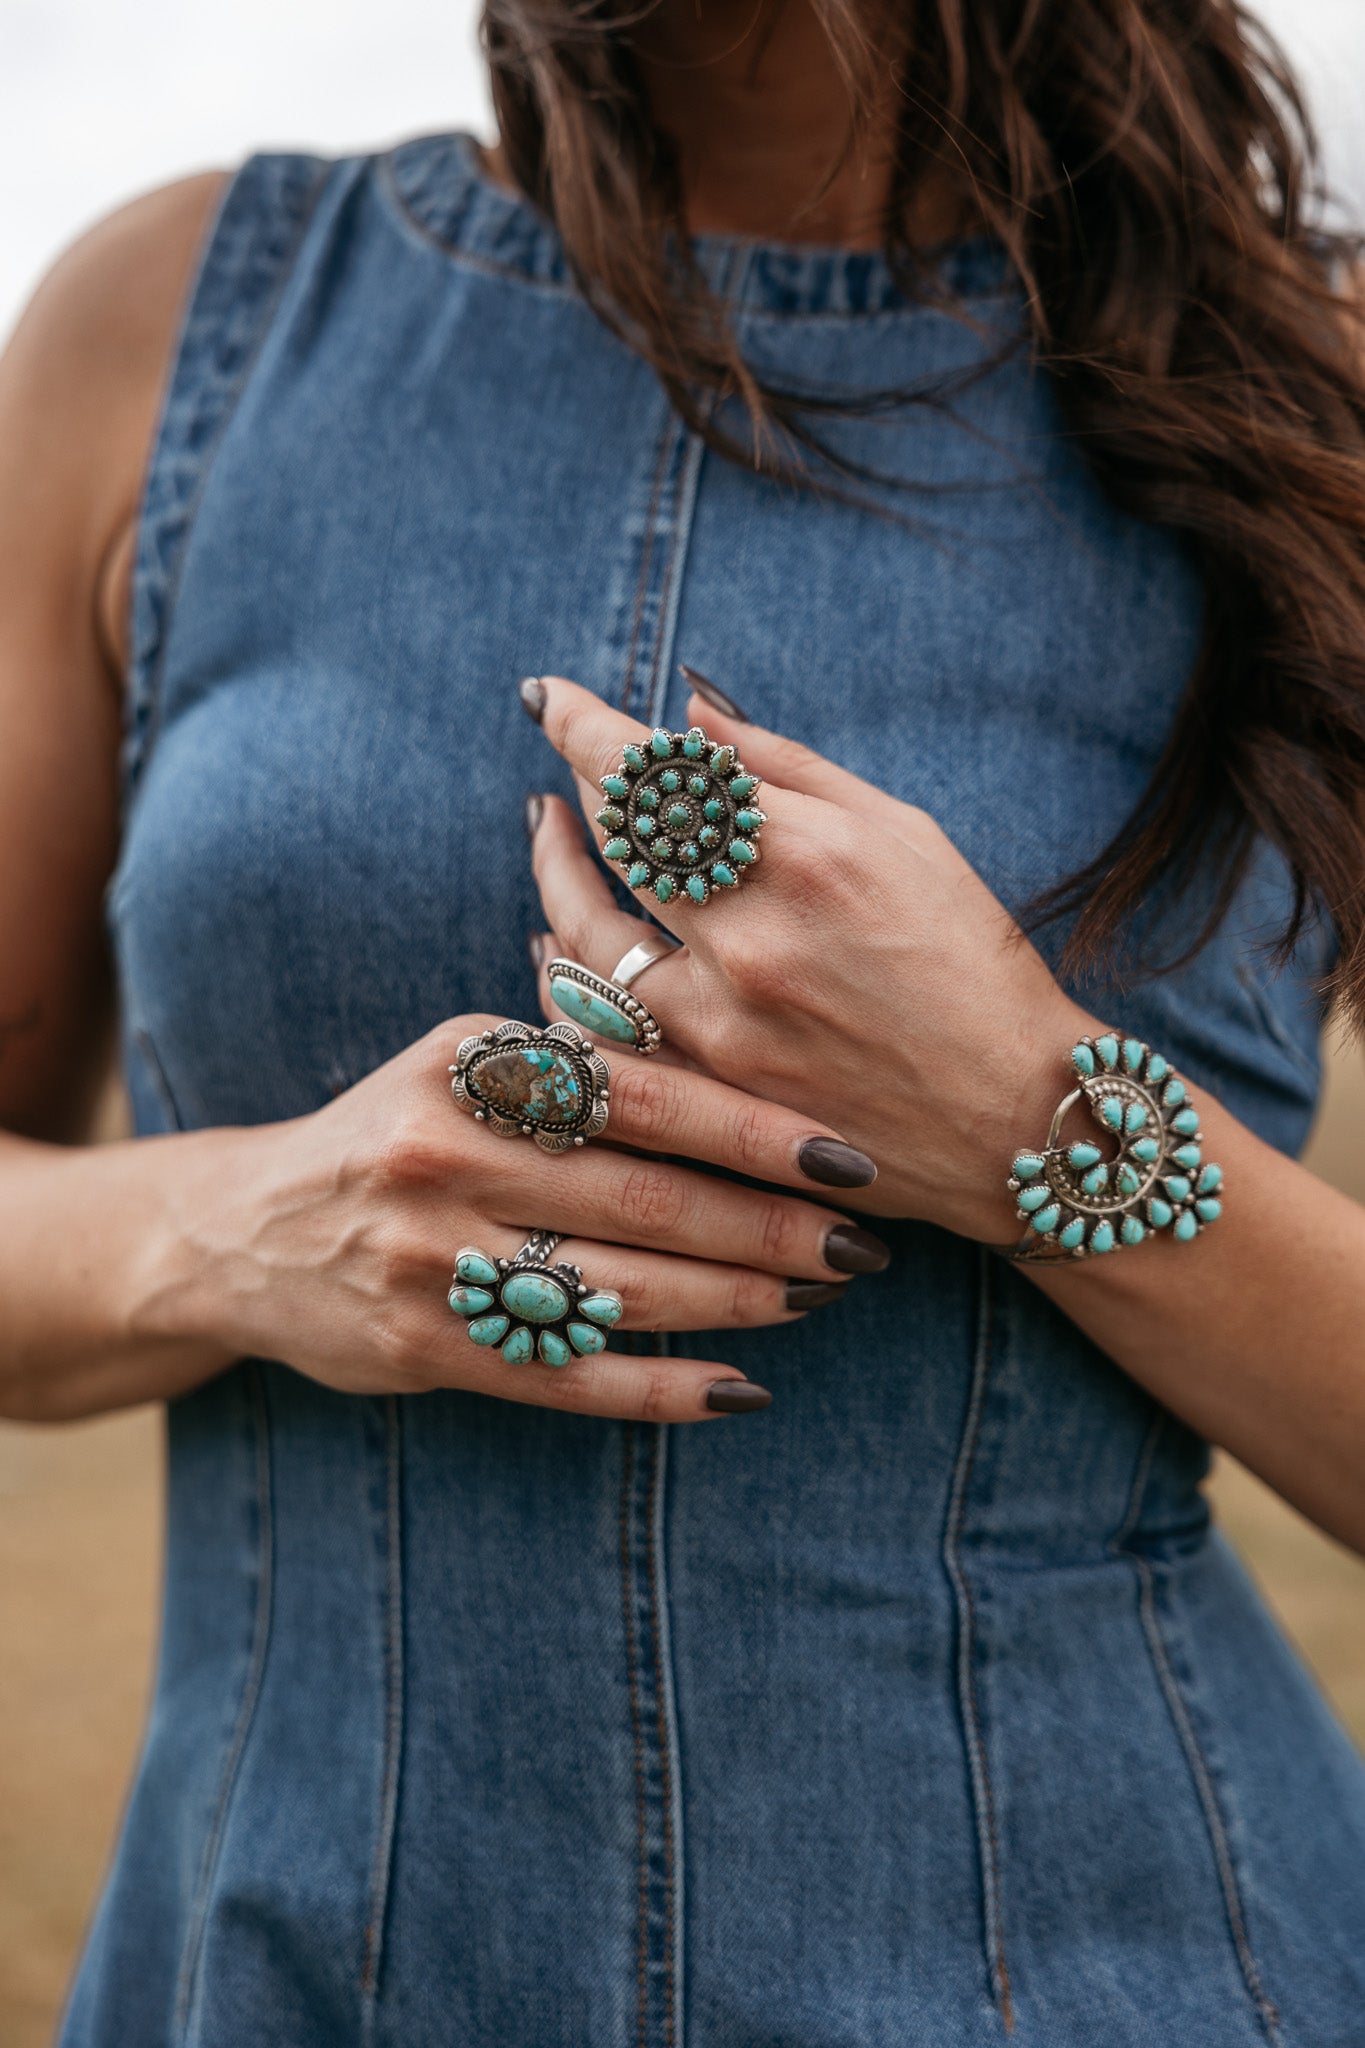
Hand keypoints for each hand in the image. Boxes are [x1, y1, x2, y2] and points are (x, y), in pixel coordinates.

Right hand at [134, 1015, 889, 1421]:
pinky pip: (567, 1377)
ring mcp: (435, 1262)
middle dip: (771, 1227)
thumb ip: (576, 1057)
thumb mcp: (464, 1060)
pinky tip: (737, 1390)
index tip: (850, 1156)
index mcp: (470, 1067)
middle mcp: (447, 1159)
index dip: (756, 1131)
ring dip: (735, 1303)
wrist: (248, 1230)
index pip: (644, 1096)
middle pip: (648, 1200)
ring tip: (817, 1298)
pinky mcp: (429, 1350)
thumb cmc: (400, 1129)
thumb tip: (733, 1045)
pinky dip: (659, 1389)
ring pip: (620, 1291)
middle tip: (863, 1245)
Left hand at [524, 675, 1098, 1240]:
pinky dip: (565, 968)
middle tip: (565, 752)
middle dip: (579, 780)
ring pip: (584, 928)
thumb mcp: (906, 836)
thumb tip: (691, 712)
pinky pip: (597, 1022)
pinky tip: (556, 936)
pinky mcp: (709, 1089)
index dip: (588, 725)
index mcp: (811, 854)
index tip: (552, 698)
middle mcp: (755, 936)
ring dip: (553, 868)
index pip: (659, 769)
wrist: (1013, 1119)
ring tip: (548, 830)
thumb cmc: (972, 963)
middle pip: (617, 835)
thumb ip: (791, 769)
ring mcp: (723, 1020)